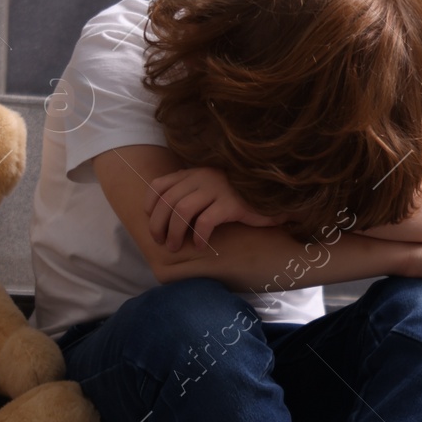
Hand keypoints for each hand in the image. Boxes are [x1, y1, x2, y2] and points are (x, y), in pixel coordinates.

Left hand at [143, 166, 286, 251]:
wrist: (270, 195)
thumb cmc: (235, 196)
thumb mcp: (208, 187)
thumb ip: (189, 192)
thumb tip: (162, 215)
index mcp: (193, 173)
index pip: (159, 185)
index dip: (150, 205)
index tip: (151, 221)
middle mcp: (202, 177)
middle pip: (167, 201)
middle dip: (158, 225)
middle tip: (162, 242)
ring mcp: (217, 189)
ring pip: (182, 210)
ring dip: (174, 232)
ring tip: (175, 247)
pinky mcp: (231, 204)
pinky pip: (206, 221)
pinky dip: (198, 236)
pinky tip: (200, 245)